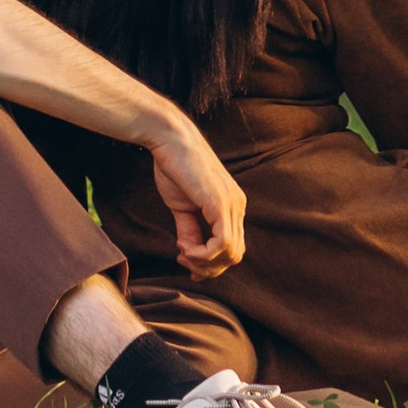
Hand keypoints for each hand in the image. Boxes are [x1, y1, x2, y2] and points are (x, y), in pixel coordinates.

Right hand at [146, 110, 246, 274]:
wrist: (169, 139)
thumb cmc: (174, 166)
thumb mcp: (182, 206)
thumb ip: (189, 229)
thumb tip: (189, 252)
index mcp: (232, 205)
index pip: (232, 247)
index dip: (211, 263)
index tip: (187, 262)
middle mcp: (238, 206)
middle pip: (234, 255)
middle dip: (208, 267)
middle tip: (184, 261)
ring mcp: (233, 205)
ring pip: (230, 254)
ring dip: (204, 263)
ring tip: (183, 253)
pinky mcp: (221, 204)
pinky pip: (222, 244)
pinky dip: (203, 255)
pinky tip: (186, 248)